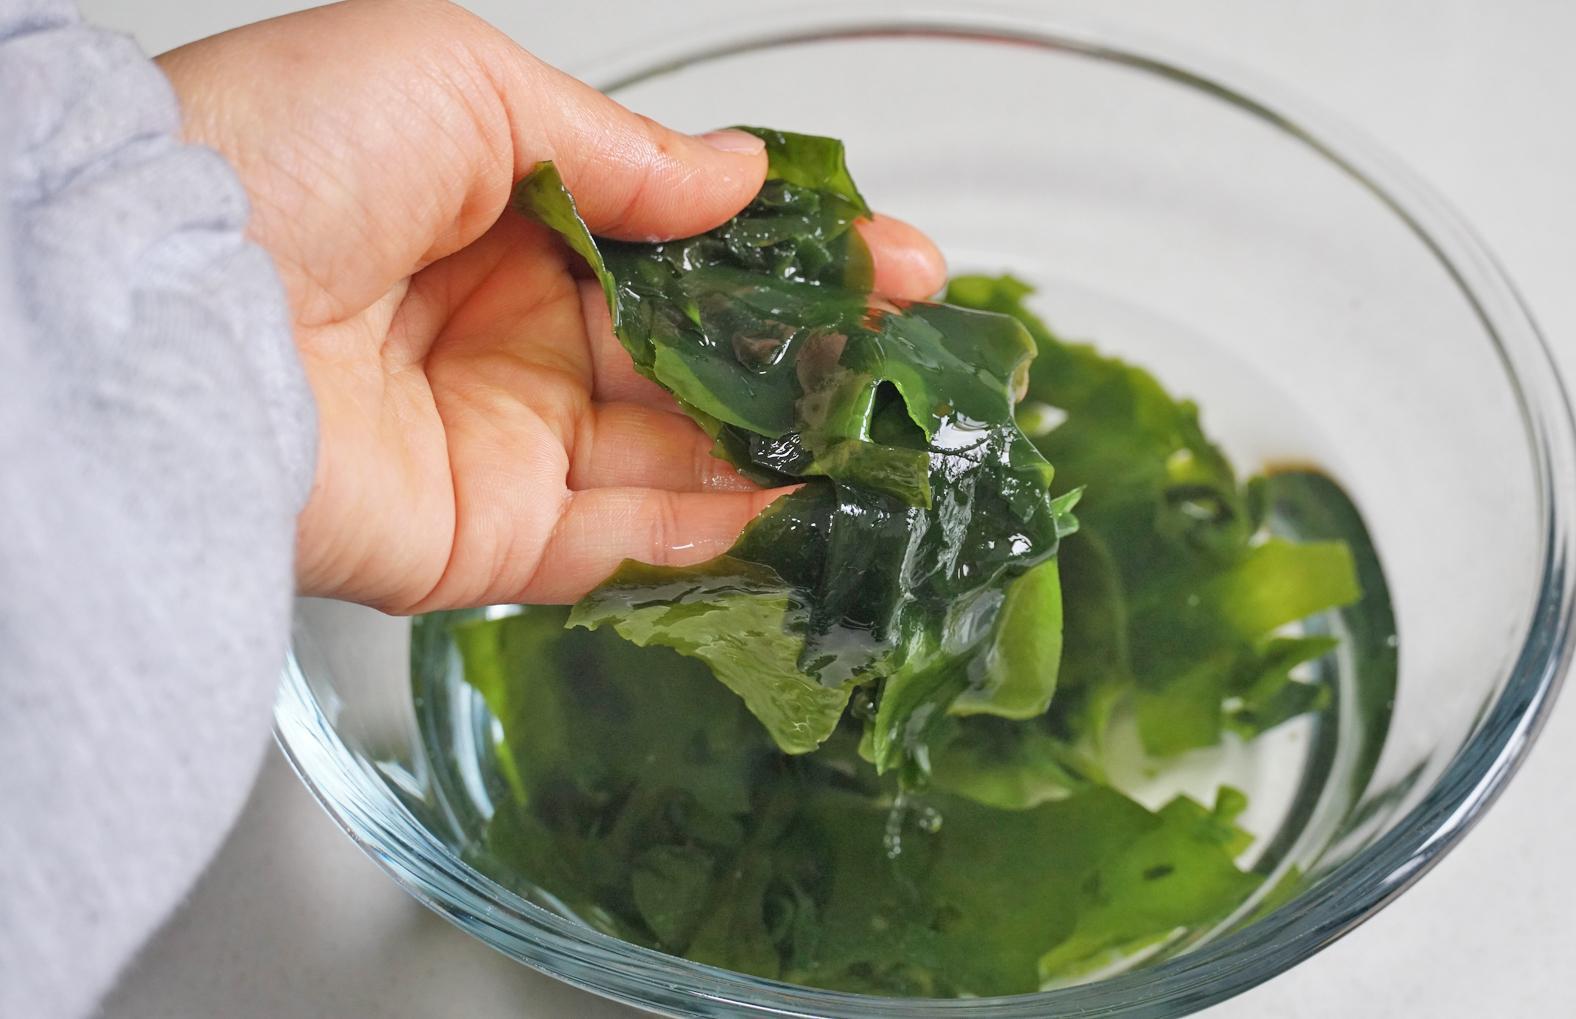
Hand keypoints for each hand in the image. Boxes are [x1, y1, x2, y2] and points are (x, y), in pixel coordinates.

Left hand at [157, 0, 945, 612]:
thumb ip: (619, 144)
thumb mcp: (465, 81)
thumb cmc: (280, 154)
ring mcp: (502, 443)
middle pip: (691, 358)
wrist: (161, 302)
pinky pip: (622, 546)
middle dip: (808, 356)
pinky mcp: (485, 542)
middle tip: (911, 352)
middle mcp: (507, 334)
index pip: (677, 248)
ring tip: (885, 436)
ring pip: (674, 456)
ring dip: (781, 450)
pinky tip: (800, 508)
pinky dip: (715, 535)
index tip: (886, 261)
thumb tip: (738, 175)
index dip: (787, 255)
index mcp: (502, 217)